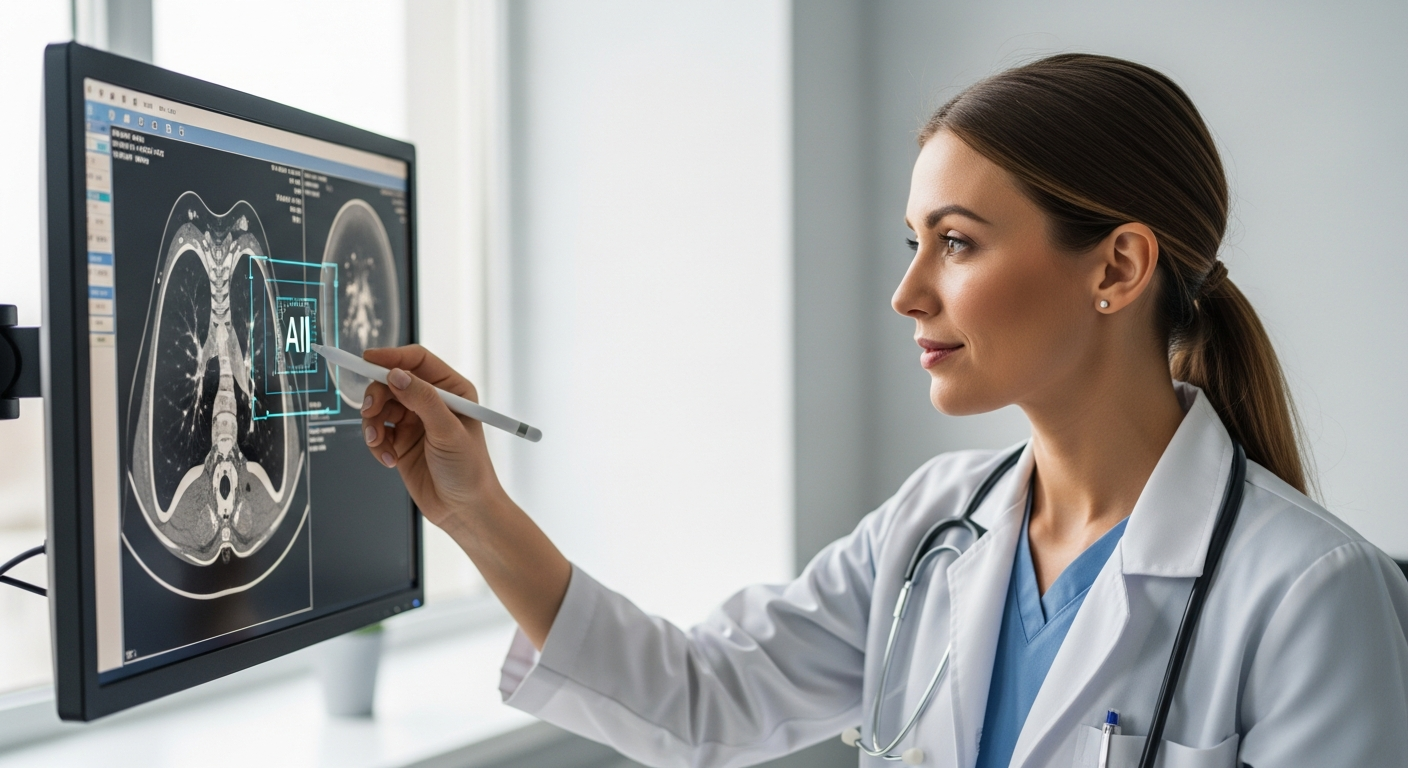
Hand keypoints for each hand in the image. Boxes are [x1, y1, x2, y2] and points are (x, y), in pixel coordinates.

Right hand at [358, 344, 571, 647]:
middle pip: (391, 382)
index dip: (391, 358)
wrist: (464, 511)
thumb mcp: (448, 431)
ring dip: (372, 423)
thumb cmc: (469, 471)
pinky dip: (376, 443)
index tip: (367, 360)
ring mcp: (415, 421)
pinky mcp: (401, 442)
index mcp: (452, 390)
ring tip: (378, 443)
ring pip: (380, 406)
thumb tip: (396, 375)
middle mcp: (432, 402)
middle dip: (377, 396)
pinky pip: (377, 431)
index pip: (417, 361)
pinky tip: (387, 460)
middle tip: (370, 412)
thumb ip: (422, 400)